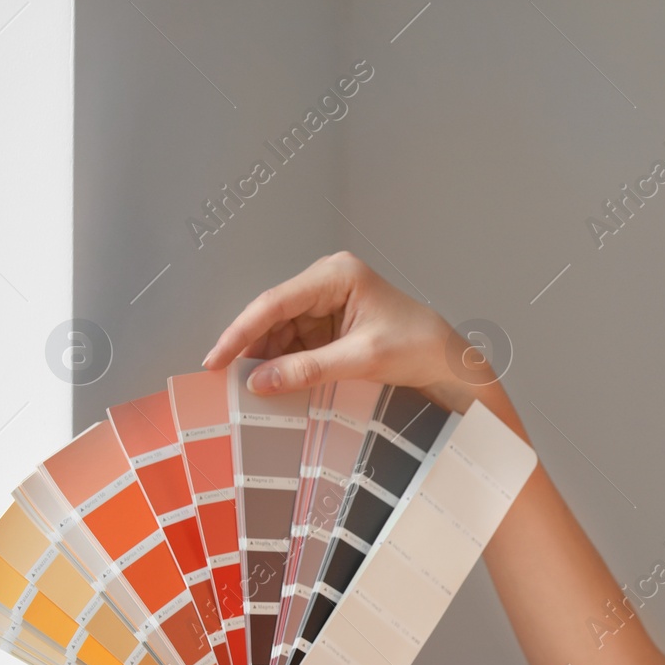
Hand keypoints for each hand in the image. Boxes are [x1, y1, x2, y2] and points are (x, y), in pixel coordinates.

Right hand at [200, 250, 481, 407]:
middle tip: (229, 382)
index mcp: (336, 275)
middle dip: (253, 349)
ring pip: (282, 332)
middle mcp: (328, 282)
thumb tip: (260, 381)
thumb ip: (308, 369)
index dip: (241, 332)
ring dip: (268, 360)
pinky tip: (276, 384)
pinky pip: (298, 344)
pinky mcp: (332, 325)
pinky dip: (286, 364)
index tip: (216, 359)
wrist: (447, 362)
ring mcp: (329, 303)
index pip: (275, 302)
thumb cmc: (418, 347)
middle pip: (274, 316)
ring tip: (252, 389)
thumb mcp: (361, 359)